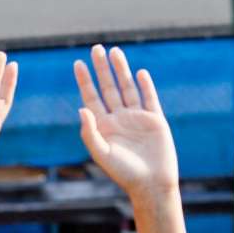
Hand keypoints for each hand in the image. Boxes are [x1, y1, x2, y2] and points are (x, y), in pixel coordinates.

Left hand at [74, 46, 177, 199]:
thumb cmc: (124, 173)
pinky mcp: (155, 120)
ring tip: (114, 51)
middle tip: (96, 48)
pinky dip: (145, 85)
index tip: (78, 63)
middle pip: (108, 88)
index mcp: (103, 126)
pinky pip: (149, 98)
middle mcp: (118, 119)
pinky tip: (139, 73)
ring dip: (121, 70)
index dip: (85, 81)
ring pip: (127, 88)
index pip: (91, 98)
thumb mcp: (102, 154)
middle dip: (102, 69)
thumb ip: (90, 132)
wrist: (151, 183)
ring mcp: (137, 118)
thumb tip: (81, 108)